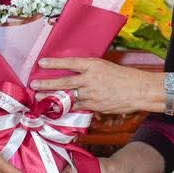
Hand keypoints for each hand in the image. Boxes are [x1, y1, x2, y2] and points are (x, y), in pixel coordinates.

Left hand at [33, 57, 154, 115]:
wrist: (139, 90)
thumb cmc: (124, 77)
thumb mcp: (106, 67)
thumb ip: (90, 71)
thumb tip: (77, 75)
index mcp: (93, 65)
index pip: (70, 62)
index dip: (54, 63)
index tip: (41, 63)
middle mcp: (90, 78)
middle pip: (64, 81)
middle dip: (47, 84)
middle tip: (34, 85)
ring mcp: (92, 93)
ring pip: (68, 96)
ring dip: (52, 99)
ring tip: (40, 100)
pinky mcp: (95, 106)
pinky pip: (77, 107)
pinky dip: (67, 108)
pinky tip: (57, 109)